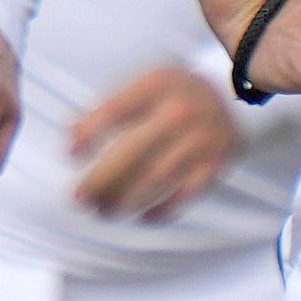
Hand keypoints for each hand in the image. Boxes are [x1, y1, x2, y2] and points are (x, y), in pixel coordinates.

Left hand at [72, 68, 238, 221]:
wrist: (230, 94)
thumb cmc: (174, 92)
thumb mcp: (145, 83)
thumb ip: (113, 104)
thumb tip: (74, 136)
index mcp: (156, 86)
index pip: (116, 111)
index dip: (90, 133)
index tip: (70, 155)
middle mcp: (179, 112)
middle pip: (133, 150)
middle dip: (102, 178)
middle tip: (79, 198)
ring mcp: (200, 140)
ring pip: (157, 177)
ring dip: (127, 199)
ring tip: (103, 211)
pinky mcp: (216, 163)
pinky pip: (186, 193)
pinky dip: (163, 209)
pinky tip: (141, 217)